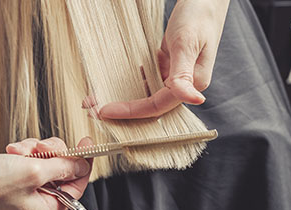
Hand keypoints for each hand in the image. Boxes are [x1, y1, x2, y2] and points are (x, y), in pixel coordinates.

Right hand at [0, 137, 92, 209]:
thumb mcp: (34, 172)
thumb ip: (63, 167)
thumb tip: (82, 164)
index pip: (76, 188)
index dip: (83, 165)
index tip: (87, 144)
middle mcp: (36, 201)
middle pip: (62, 171)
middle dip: (53, 154)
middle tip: (43, 148)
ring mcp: (24, 187)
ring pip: (46, 160)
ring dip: (36, 150)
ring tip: (19, 151)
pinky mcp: (14, 174)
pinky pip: (31, 156)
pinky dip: (24, 149)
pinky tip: (11, 150)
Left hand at [96, 0, 229, 118]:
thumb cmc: (198, 16)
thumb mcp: (186, 44)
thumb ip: (184, 75)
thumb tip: (195, 99)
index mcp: (192, 84)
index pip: (157, 107)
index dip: (130, 111)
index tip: (104, 111)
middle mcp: (184, 84)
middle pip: (149, 104)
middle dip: (122, 109)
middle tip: (92, 109)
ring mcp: (176, 75)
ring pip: (145, 93)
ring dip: (122, 96)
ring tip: (95, 98)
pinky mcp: (168, 65)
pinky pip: (146, 79)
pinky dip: (129, 81)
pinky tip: (110, 83)